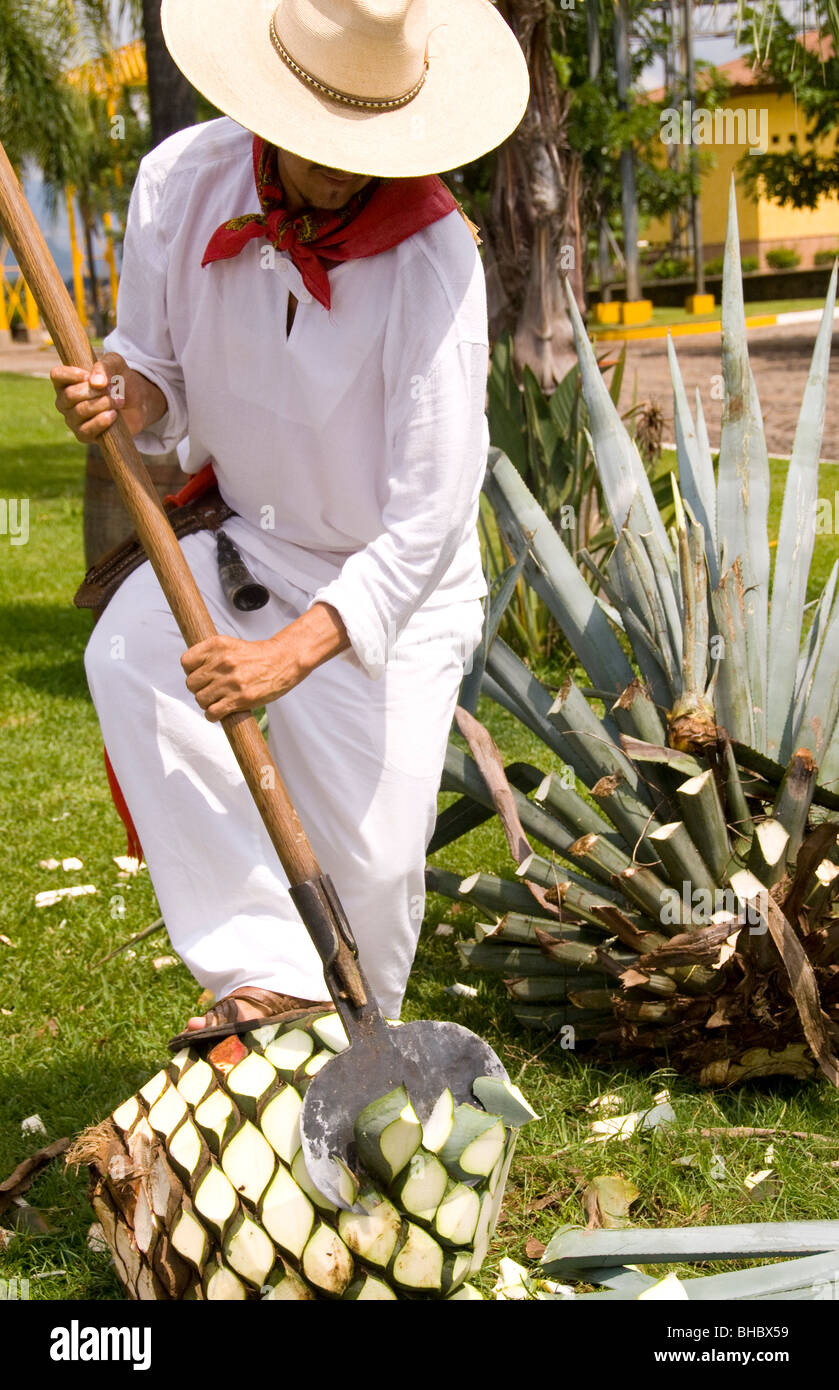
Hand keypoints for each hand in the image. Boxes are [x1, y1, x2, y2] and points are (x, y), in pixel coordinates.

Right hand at [50, 351, 165, 441]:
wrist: (138, 403)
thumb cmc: (121, 380)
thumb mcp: (116, 364)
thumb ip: (104, 366)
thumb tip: (95, 382)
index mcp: (66, 381)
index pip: (57, 375)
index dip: (72, 374)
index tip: (89, 375)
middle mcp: (65, 401)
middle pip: (70, 395)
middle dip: (95, 391)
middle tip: (112, 389)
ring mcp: (72, 419)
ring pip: (80, 411)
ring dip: (103, 404)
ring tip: (118, 401)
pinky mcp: (83, 435)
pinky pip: (86, 430)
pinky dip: (101, 421)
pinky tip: (113, 415)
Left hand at [181, 604, 349, 721]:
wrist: (283, 662)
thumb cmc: (257, 656)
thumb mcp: (230, 645)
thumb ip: (210, 655)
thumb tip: (192, 672)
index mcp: (218, 645)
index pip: (186, 662)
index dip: (191, 671)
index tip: (201, 675)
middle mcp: (222, 662)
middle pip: (191, 683)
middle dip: (199, 688)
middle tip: (211, 689)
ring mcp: (231, 681)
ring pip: (200, 699)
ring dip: (206, 703)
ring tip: (218, 700)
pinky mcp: (239, 698)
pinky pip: (212, 712)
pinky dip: (213, 715)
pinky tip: (220, 711)